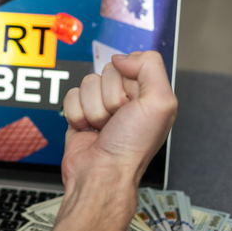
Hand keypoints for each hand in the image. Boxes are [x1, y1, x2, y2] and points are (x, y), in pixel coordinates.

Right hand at [61, 51, 177, 187]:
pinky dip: (77, 114)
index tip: (134, 103)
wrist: (101, 173)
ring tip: (103, 127)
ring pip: (87, 82)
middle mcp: (126, 99)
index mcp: (149, 94)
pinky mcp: (80, 112)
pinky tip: (88, 129)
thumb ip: (150, 67)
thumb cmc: (132, 146)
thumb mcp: (160, 103)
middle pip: (107, 71)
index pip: (132, 62)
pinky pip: (71, 95)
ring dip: (93, 108)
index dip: (129, 81)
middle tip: (118, 119)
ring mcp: (101, 105)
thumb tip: (122, 58)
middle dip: (110, 97)